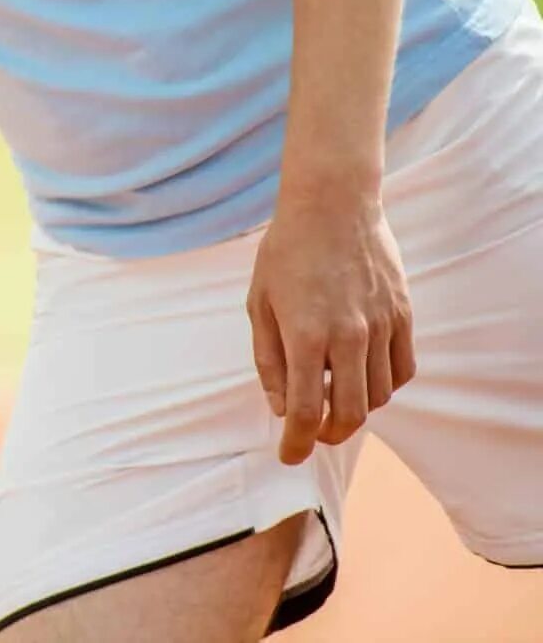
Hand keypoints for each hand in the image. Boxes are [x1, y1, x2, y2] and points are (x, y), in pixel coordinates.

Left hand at [247, 188, 414, 464]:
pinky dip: (383, 385)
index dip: (296, 443)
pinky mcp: (403, 316)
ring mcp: (381, 327)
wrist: (332, 206)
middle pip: (350, 414)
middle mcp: (348, 336)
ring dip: (355, 407)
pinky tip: (361, 375)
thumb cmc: (285, 253)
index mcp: (305, 334)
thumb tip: (278, 407)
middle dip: (329, 435)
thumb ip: (268, 359)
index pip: (306, 410)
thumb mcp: (259, 304)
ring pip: (378, 396)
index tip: (288, 457)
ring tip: (331, 394)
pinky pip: (402, 371)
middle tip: (312, 434)